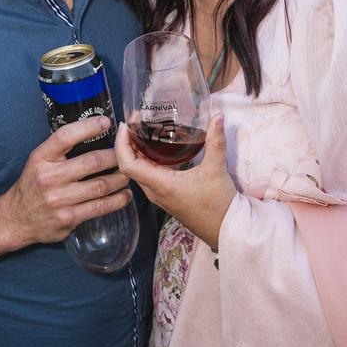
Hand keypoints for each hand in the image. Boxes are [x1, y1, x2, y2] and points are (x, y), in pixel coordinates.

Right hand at [2, 116, 131, 248]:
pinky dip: (117, 200)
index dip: (88, 127)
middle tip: (127, 152)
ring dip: (121, 178)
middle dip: (115, 156)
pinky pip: (99, 207)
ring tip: (129, 173)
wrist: (17, 218)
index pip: (65, 136)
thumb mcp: (39, 160)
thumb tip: (94, 132)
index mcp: (41, 158)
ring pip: (100, 186)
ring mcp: (59, 199)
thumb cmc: (34, 184)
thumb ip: (61, 149)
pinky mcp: (68, 218)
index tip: (106, 122)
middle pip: (91, 162)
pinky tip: (125, 195)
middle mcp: (49, 177)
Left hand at [115, 115, 236, 249]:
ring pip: (138, 171)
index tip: (126, 125)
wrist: (225, 230)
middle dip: (127, 143)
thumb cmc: (218, 205)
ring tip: (141, 130)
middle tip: (134, 122)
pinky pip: (147, 175)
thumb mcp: (217, 170)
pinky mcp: (165, 196)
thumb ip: (216, 142)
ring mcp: (159, 195)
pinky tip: (155, 147)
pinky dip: (145, 159)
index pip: (128, 165)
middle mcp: (155, 191)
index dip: (121, 144)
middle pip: (129, 166)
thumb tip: (218, 116)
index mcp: (161, 185)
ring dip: (135, 151)